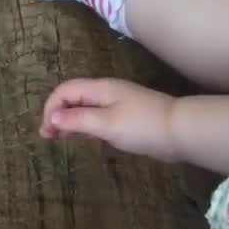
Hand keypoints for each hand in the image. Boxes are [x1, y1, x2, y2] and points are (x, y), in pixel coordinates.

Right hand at [40, 78, 177, 161]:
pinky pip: (96, 118)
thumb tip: (52, 117)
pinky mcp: (125, 118)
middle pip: (73, 98)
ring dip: (68, 121)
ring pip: (84, 108)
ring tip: (59, 139)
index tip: (47, 130)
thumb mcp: (106, 124)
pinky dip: (83, 126)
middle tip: (48, 137)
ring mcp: (116, 105)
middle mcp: (106, 93)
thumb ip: (77, 120)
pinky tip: (81, 137)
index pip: (65, 91)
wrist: (181, 131)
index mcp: (100, 89)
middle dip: (56, 114)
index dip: (51, 107)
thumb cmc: (142, 126)